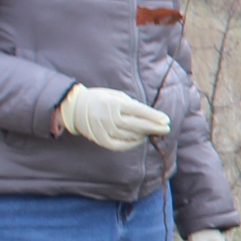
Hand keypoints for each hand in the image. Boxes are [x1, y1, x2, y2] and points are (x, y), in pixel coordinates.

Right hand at [54, 83, 170, 150]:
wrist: (74, 108)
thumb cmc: (99, 99)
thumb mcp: (115, 95)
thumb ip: (131, 104)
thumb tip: (150, 115)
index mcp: (114, 103)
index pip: (139, 111)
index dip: (154, 116)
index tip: (166, 120)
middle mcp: (109, 116)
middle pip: (137, 124)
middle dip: (154, 127)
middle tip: (166, 129)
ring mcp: (104, 129)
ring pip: (130, 135)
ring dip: (144, 135)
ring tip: (153, 133)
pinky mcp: (100, 139)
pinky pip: (120, 145)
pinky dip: (132, 144)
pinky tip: (140, 140)